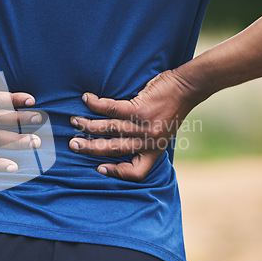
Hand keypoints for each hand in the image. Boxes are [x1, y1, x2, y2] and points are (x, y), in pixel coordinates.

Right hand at [69, 69, 198, 181]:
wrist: (188, 87)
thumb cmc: (172, 107)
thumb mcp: (163, 131)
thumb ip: (145, 139)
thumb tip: (119, 140)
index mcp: (155, 150)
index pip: (137, 172)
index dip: (117, 173)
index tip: (99, 169)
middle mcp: (149, 142)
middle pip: (114, 150)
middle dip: (90, 148)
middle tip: (73, 145)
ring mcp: (145, 127)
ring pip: (109, 129)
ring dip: (88, 125)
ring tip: (74, 121)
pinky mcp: (141, 109)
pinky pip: (112, 110)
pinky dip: (96, 105)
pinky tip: (86, 99)